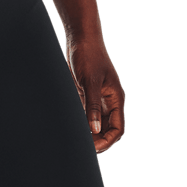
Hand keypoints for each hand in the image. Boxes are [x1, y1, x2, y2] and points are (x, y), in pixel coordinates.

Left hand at [67, 38, 125, 153]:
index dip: (107, 141)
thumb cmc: (88, 56)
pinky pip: (85, 117)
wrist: (80, 39)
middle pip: (107, 131)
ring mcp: (97, 101)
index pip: (117, 129)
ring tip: (73, 140)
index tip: (92, 147)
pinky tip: (69, 129)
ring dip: (87, 135)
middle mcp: (108, 103)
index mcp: (116, 99)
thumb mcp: (90, 81)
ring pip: (95, 126)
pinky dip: (79, 125)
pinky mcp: (86, 98)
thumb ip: (92, 106)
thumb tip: (95, 130)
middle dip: (97, 142)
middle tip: (80, 147)